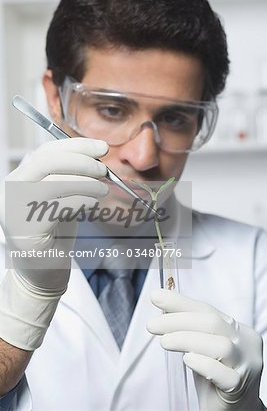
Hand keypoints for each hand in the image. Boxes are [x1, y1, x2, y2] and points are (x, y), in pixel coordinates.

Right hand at [0, 138, 108, 349]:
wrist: (41, 273)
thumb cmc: (54, 233)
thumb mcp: (60, 197)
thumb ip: (69, 176)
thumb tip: (96, 155)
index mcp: (19, 179)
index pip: (45, 152)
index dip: (76, 145)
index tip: (102, 147)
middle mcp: (11, 192)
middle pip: (47, 162)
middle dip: (82, 161)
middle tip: (104, 170)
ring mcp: (15, 211)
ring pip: (54, 182)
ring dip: (87, 183)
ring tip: (103, 190)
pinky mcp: (27, 231)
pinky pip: (58, 206)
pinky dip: (82, 200)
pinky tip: (92, 204)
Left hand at [147, 289, 264, 410]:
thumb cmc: (216, 376)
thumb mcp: (202, 347)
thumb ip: (190, 328)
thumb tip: (163, 305)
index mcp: (238, 329)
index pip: (207, 309)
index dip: (180, 302)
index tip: (155, 296)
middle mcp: (247, 343)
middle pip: (213, 323)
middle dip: (178, 320)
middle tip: (152, 325)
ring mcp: (248, 365)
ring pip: (221, 346)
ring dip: (187, 340)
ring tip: (164, 342)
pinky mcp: (241, 388)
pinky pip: (224, 374)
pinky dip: (203, 364)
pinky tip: (187, 360)